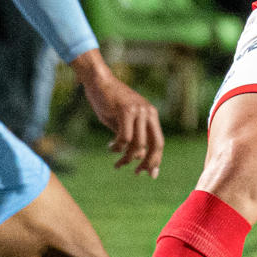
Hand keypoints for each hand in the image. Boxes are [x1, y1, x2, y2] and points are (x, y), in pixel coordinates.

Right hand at [74, 50, 163, 175]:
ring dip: (127, 158)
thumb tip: (139, 158)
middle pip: (155, 144)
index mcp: (151, 115)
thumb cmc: (109, 102)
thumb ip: (132, 137)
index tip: (151, 174)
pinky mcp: (126, 110)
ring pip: (138, 144)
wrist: (98, 81)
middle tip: (137, 173)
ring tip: (118, 163)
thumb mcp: (123, 122)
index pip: (158, 141)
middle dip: (148, 163)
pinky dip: (117, 147)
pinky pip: (125, 138)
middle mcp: (148, 112)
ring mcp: (139, 111)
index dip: (156, 160)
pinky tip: (110, 147)